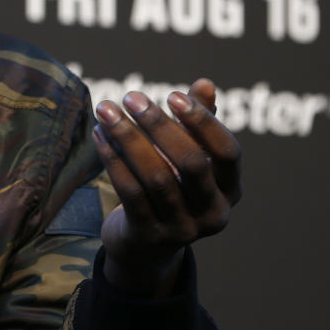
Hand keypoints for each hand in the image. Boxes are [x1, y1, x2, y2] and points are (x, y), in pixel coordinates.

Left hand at [92, 78, 241, 296]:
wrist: (146, 245)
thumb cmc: (172, 186)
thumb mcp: (189, 158)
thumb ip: (198, 123)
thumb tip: (204, 84)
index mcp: (230, 189)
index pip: (227, 152)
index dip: (204, 122)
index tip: (174, 95)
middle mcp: (213, 212)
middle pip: (191, 163)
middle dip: (159, 126)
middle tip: (130, 96)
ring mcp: (182, 229)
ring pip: (156, 177)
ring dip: (128, 138)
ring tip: (105, 110)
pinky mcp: (149, 236)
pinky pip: (130, 192)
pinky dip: (113, 160)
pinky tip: (99, 135)